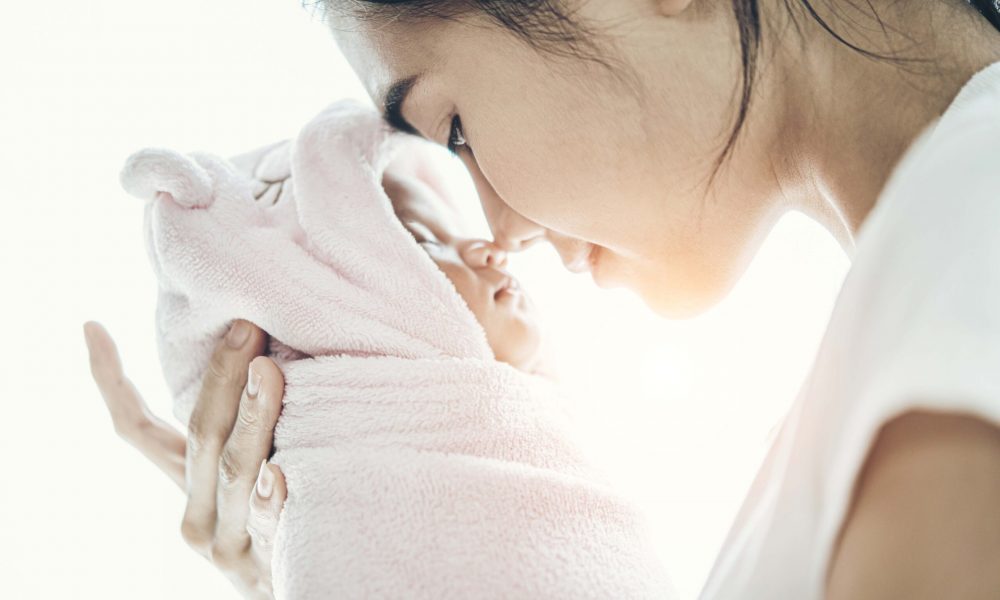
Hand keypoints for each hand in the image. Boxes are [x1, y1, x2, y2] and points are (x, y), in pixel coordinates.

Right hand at [84, 319, 287, 598]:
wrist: (292, 592)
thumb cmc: (269, 523)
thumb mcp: (241, 478)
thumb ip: (241, 431)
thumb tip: (256, 353)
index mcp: (185, 486)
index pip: (137, 430)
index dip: (112, 380)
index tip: (93, 327)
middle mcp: (196, 515)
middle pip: (200, 436)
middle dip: (222, 377)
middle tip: (246, 327)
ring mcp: (227, 543)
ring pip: (234, 472)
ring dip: (255, 417)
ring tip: (268, 371)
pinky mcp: (265, 566)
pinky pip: (271, 524)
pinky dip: (274, 498)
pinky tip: (281, 473)